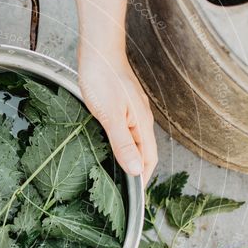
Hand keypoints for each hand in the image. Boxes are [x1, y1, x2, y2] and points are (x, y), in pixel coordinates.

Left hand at [78, 48, 157, 184]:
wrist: (98, 50)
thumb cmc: (103, 78)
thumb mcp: (110, 116)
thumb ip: (123, 143)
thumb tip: (136, 169)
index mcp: (141, 124)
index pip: (149, 159)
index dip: (143, 178)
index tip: (135, 197)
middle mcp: (140, 119)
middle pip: (143, 151)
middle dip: (137, 171)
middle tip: (123, 191)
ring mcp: (131, 111)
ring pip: (133, 141)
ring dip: (128, 158)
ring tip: (115, 174)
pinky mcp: (120, 105)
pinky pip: (124, 131)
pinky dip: (119, 144)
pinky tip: (108, 147)